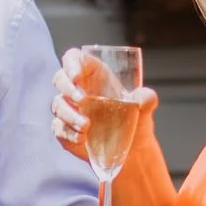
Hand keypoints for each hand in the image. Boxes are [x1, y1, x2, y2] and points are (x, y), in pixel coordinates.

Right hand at [50, 52, 159, 168]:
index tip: (77, 76)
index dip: (72, 63)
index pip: (74, 58)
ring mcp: (69, 109)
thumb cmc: (136, 119)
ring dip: (69, 115)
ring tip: (86, 127)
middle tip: (83, 100)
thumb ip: (147, 98)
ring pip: (58, 105)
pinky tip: (81, 139)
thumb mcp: (145, 106)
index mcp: (93, 74)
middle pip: (60, 79)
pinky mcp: (65, 129)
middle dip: (68, 88)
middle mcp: (78, 89)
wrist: (133, 147)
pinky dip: (68, 133)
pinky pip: (58, 128)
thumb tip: (143, 98)